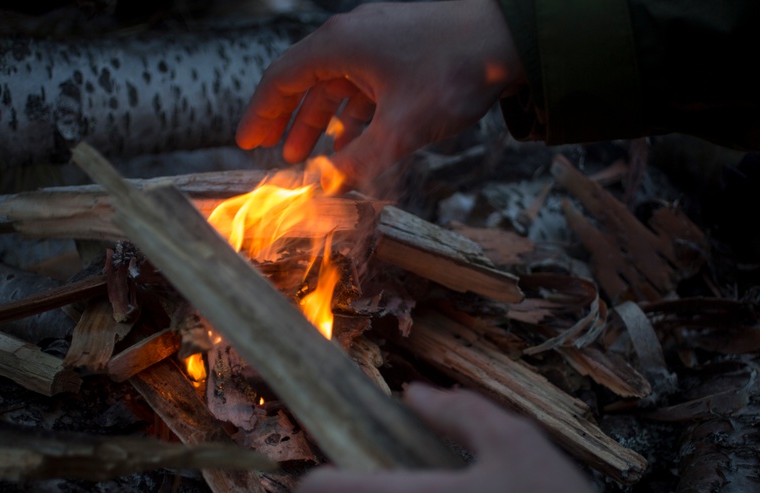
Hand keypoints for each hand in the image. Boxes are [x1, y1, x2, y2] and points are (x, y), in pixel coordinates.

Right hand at [236, 0, 524, 189]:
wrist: (513, 37)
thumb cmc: (454, 72)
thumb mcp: (401, 129)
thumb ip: (358, 163)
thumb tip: (324, 189)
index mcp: (340, 44)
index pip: (282, 79)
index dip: (260, 114)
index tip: (246, 142)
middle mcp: (354, 36)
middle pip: (306, 80)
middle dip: (289, 121)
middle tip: (273, 153)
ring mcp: (381, 40)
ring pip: (339, 84)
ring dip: (324, 121)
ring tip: (310, 157)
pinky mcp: (405, 50)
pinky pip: (367, 84)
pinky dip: (356, 114)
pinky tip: (357, 143)